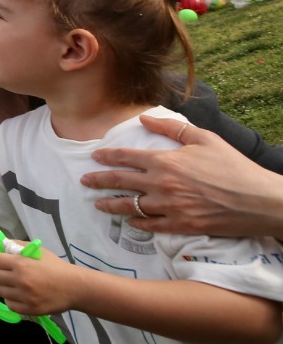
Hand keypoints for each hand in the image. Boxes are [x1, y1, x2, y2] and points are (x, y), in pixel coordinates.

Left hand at [0, 243, 73, 316]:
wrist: (74, 287)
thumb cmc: (55, 267)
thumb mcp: (37, 251)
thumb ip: (17, 246)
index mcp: (21, 264)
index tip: (2, 261)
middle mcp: (20, 280)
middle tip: (6, 273)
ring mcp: (24, 296)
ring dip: (3, 286)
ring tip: (13, 284)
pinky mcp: (29, 309)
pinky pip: (9, 305)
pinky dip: (11, 300)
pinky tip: (19, 295)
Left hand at [80, 115, 282, 237]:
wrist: (259, 200)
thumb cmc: (233, 166)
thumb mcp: (204, 138)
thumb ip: (171, 128)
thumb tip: (145, 118)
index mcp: (165, 161)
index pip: (125, 158)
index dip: (107, 158)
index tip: (95, 158)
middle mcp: (161, 184)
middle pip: (120, 182)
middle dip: (98, 181)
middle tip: (84, 181)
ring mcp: (170, 207)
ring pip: (130, 207)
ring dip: (111, 205)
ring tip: (98, 204)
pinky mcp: (181, 225)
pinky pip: (151, 225)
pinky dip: (138, 223)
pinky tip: (130, 222)